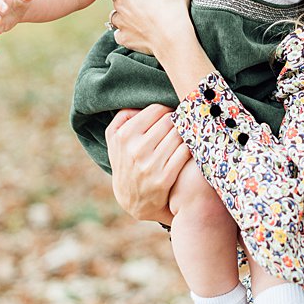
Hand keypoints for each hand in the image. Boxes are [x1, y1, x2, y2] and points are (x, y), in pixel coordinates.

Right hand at [106, 104, 190, 225]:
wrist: (132, 200)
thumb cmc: (126, 161)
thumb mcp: (114, 139)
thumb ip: (124, 117)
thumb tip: (141, 103)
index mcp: (123, 135)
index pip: (155, 110)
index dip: (166, 110)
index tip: (169, 116)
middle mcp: (135, 149)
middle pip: (169, 121)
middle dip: (176, 120)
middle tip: (180, 125)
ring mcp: (150, 165)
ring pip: (178, 135)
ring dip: (184, 133)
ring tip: (185, 135)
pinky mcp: (164, 178)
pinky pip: (184, 152)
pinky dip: (189, 147)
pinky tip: (188, 148)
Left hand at [109, 0, 193, 57]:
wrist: (174, 36)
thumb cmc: (170, 0)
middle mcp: (117, 1)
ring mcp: (120, 21)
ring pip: (118, 12)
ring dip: (127, 11)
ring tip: (144, 11)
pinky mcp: (125, 38)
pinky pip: (122, 33)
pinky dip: (128, 31)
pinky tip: (140, 28)